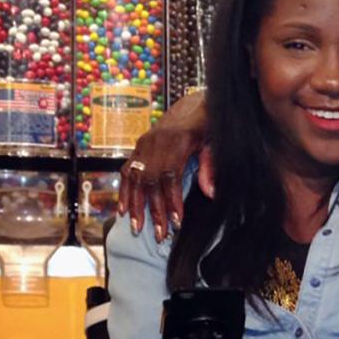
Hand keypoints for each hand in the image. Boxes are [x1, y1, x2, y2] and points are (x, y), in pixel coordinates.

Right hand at [119, 90, 207, 241]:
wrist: (195, 103)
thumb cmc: (208, 123)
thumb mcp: (214, 141)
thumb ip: (210, 166)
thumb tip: (210, 193)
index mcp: (177, 140)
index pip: (171, 176)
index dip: (172, 201)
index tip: (176, 222)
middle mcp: (156, 142)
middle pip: (151, 181)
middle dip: (154, 210)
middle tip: (160, 234)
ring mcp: (144, 144)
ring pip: (136, 178)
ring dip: (136, 205)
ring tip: (137, 228)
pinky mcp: (139, 146)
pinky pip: (127, 171)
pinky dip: (124, 191)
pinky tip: (123, 210)